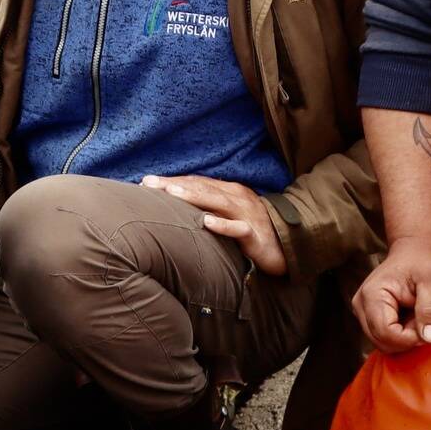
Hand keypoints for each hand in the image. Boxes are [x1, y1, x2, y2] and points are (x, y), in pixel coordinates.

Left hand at [142, 174, 287, 276]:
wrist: (285, 248)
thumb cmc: (249, 231)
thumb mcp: (226, 215)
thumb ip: (204, 208)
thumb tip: (171, 205)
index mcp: (229, 191)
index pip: (196, 182)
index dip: (172, 181)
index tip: (146, 182)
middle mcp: (237, 198)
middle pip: (203, 187)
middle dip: (175, 185)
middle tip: (149, 184)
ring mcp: (247, 214)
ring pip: (219, 202)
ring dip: (194, 197)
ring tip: (171, 193)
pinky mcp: (255, 234)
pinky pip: (238, 229)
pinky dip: (223, 225)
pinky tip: (206, 222)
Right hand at [354, 241, 430, 353]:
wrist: (412, 251)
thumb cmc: (424, 263)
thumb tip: (428, 338)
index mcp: (373, 295)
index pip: (385, 333)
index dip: (409, 338)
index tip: (427, 327)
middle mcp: (360, 304)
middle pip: (380, 341)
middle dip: (406, 339)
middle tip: (423, 321)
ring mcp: (361, 311)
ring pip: (381, 342)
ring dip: (403, 338)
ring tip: (417, 318)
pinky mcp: (367, 315)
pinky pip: (382, 336)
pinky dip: (399, 335)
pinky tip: (409, 320)